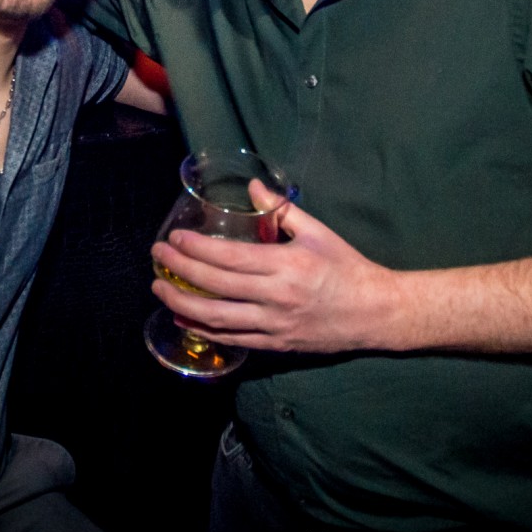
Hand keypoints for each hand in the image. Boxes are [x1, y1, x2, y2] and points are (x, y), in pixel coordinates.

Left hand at [150, 190, 403, 353]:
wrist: (374, 313)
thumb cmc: (347, 267)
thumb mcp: (319, 232)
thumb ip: (283, 211)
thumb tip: (254, 188)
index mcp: (286, 265)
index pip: (229, 258)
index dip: (196, 249)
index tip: (174, 239)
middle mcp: (275, 297)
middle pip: (215, 287)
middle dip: (179, 271)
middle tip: (157, 257)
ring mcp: (273, 325)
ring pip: (217, 318)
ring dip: (182, 304)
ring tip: (160, 289)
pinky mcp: (275, 344)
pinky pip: (232, 339)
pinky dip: (203, 329)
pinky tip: (184, 318)